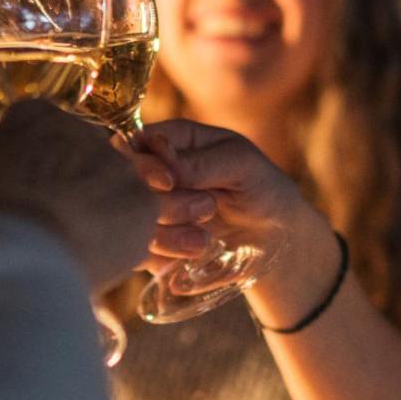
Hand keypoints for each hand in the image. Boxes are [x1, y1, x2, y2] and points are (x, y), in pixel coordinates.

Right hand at [0, 101, 157, 288]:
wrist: (11, 254)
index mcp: (33, 115)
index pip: (41, 128)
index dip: (33, 163)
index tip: (26, 188)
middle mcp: (81, 129)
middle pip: (81, 157)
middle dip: (70, 186)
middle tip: (51, 223)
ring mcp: (115, 165)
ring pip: (110, 189)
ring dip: (96, 214)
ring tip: (70, 248)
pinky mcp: (141, 204)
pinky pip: (133, 222)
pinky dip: (117, 242)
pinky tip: (91, 259)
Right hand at [130, 120, 308, 272]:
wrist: (274, 235)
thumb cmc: (259, 185)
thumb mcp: (241, 164)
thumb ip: (202, 161)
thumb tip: (163, 161)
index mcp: (167, 141)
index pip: (130, 145)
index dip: (141, 164)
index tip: (170, 182)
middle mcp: (150, 175)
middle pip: (125, 188)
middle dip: (165, 204)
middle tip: (207, 208)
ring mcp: (147, 211)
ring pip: (130, 225)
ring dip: (168, 235)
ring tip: (206, 239)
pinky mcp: (151, 245)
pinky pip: (139, 255)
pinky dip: (167, 258)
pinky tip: (198, 253)